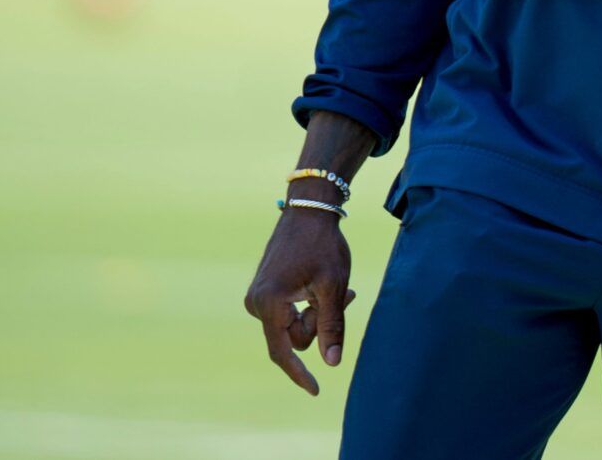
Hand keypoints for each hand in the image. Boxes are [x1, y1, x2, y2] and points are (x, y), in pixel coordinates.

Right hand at [243, 208, 356, 394]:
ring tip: (338, 285)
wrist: (308, 211)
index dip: (300, 373)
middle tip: (347, 294)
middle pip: (293, 337)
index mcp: (269, 304)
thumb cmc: (323, 245)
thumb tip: (330, 363)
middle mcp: (255, 303)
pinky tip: (324, 285)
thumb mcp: (333, 286)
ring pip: (293, 325)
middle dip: (320, 322)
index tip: (316, 391)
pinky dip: (309, 304)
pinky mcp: (263, 290)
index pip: (283, 351)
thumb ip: (331, 326)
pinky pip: (288, 312)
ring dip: (317, 311)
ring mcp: (256, 296)